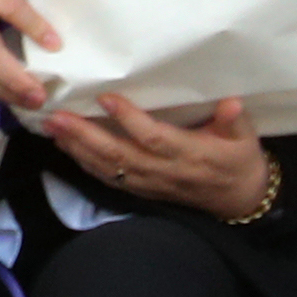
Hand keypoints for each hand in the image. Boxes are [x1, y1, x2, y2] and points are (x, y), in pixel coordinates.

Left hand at [45, 87, 274, 221]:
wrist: (238, 200)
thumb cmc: (238, 160)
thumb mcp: (245, 139)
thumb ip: (235, 121)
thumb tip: (231, 102)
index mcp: (190, 154)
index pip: (153, 138)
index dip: (129, 120)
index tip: (106, 97)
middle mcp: (164, 171)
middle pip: (119, 154)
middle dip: (85, 136)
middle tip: (57, 116)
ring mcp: (149, 183)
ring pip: (107, 168)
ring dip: (76, 148)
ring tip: (51, 126)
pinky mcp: (140, 190)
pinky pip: (107, 178)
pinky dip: (83, 162)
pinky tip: (64, 145)